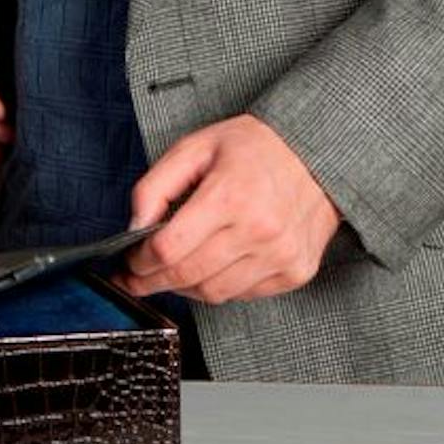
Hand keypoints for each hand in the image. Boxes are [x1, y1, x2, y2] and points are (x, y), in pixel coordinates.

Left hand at [114, 115, 339, 304]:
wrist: (316, 153)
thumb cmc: (253, 147)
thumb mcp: (194, 148)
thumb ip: (155, 186)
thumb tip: (134, 227)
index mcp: (229, 196)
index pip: (169, 248)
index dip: (139, 262)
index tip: (127, 264)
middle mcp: (259, 231)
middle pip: (188, 276)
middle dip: (153, 282)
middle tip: (136, 279)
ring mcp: (281, 256)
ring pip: (215, 293)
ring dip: (185, 288)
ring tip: (173, 272)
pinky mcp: (296, 271)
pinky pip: (245, 295)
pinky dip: (221, 286)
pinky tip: (213, 266)